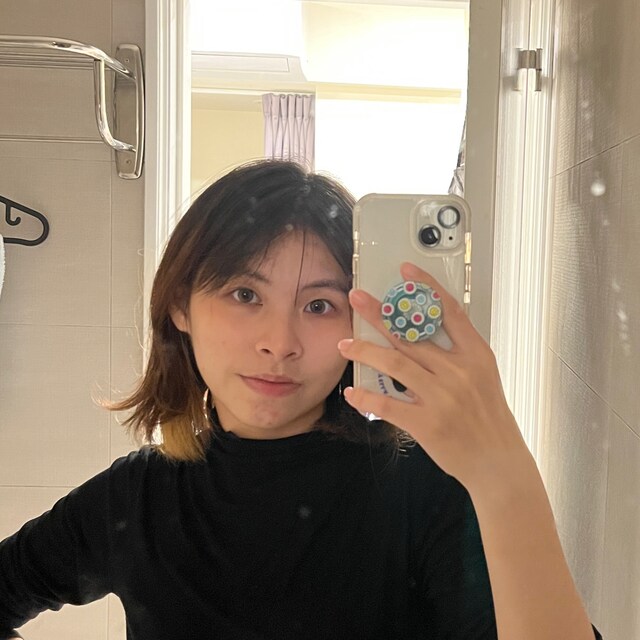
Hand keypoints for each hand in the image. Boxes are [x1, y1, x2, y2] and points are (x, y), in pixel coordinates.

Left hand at [338, 261, 532, 491]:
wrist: (498, 462)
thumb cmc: (489, 417)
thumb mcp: (483, 377)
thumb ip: (457, 354)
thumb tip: (422, 333)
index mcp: (477, 356)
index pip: (449, 311)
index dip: (427, 288)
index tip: (406, 271)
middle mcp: (459, 372)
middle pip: (412, 335)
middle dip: (380, 314)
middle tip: (356, 298)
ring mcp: (442, 397)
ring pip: (395, 363)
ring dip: (365, 351)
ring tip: (346, 344)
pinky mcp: (426, 423)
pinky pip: (387, 404)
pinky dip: (366, 397)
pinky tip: (352, 391)